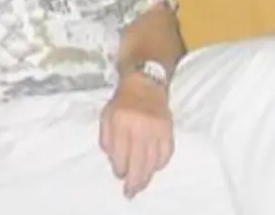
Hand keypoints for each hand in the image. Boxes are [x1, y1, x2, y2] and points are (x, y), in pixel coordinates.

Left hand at [100, 74, 173, 198]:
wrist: (145, 84)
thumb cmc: (122, 102)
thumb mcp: (106, 116)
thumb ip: (106, 139)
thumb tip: (114, 161)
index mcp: (120, 122)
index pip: (120, 155)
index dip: (119, 169)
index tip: (119, 174)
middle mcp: (139, 126)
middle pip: (137, 162)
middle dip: (133, 181)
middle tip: (130, 191)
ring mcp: (156, 128)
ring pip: (152, 160)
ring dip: (147, 176)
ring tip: (142, 184)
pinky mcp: (168, 128)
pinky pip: (166, 153)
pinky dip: (161, 163)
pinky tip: (154, 167)